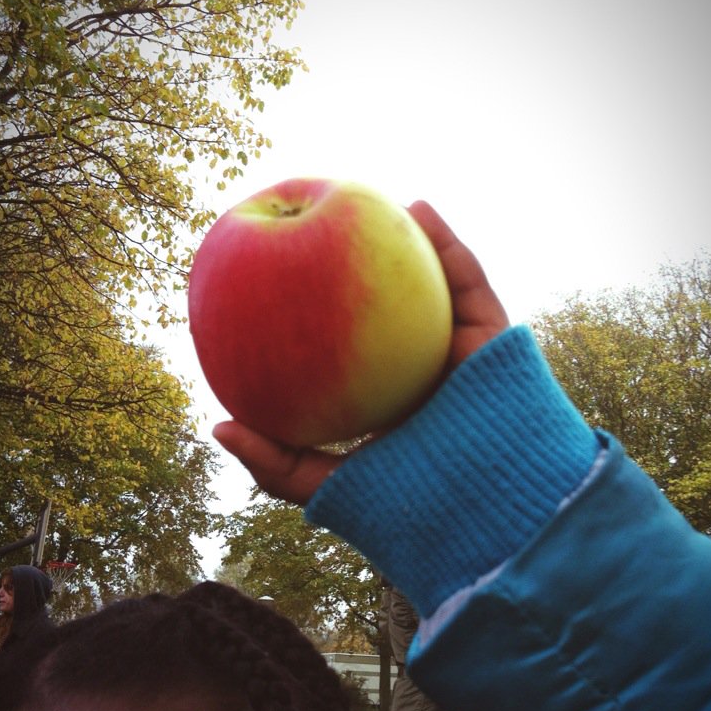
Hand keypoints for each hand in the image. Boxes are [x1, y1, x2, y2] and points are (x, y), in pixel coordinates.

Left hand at [213, 200, 508, 504]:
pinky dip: (449, 244)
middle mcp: (419, 366)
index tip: (276, 277)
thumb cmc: (400, 503)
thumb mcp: (321, 486)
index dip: (314, 312)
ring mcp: (457, 349)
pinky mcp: (494, 338)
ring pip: (429, 286)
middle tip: (319, 228)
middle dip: (358, 267)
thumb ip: (273, 463)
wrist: (478, 509)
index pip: (346, 344)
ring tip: (368, 201)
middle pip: (386, 306)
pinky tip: (418, 210)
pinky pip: (470, 283)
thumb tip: (217, 425)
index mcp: (382, 396)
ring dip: (403, 241)